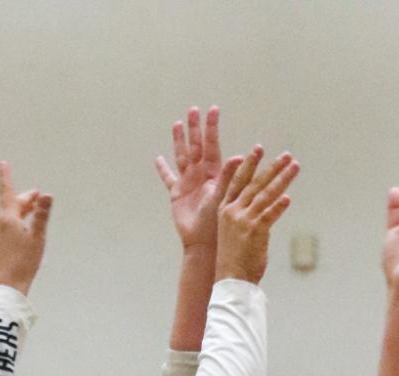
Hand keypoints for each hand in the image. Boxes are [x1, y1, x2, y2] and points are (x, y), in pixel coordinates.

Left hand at [0, 161, 52, 293]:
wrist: (6, 288)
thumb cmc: (23, 264)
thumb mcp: (37, 238)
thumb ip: (41, 215)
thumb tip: (47, 195)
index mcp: (7, 218)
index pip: (7, 191)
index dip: (6, 176)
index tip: (2, 164)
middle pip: (12, 205)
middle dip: (26, 200)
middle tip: (39, 199)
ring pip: (10, 216)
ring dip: (22, 213)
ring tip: (34, 217)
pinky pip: (6, 227)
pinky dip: (16, 224)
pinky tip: (24, 233)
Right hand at [156, 105, 223, 255]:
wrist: (203, 243)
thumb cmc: (217, 222)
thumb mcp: (223, 196)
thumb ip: (229, 176)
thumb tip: (239, 156)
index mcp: (213, 173)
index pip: (212, 144)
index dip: (211, 128)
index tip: (213, 110)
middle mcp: (200, 174)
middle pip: (196, 146)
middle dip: (194, 128)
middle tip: (193, 109)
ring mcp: (188, 182)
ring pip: (182, 156)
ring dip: (179, 141)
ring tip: (177, 124)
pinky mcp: (176, 194)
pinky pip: (168, 178)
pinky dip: (163, 169)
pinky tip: (158, 159)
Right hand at [215, 148, 298, 284]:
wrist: (231, 280)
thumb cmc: (234, 260)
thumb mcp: (235, 233)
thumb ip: (248, 217)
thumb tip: (266, 211)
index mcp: (226, 209)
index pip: (239, 181)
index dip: (249, 164)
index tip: (258, 149)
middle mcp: (234, 211)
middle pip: (256, 183)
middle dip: (272, 167)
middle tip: (286, 155)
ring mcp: (244, 220)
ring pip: (266, 195)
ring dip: (282, 179)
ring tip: (294, 167)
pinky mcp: (255, 231)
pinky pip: (269, 215)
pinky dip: (279, 206)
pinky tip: (288, 198)